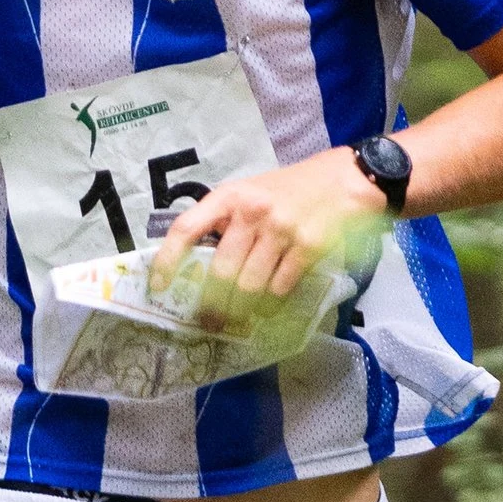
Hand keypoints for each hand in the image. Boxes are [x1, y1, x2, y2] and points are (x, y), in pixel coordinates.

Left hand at [146, 147, 387, 323]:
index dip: (168, 261)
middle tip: (211, 320)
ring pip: (249, 286)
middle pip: (221, 273)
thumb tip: (195, 268)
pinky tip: (273, 298)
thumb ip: (224, 222)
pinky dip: (273, 300)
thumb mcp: (249, 192)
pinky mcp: (307, 247)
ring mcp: (280, 229)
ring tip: (245, 312)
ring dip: (245, 306)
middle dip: (213, 303)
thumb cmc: (289, 190)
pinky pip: (280, 288)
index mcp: (228, 196)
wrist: (343, 180)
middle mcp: (251, 211)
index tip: (159, 287)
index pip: (186, 229)